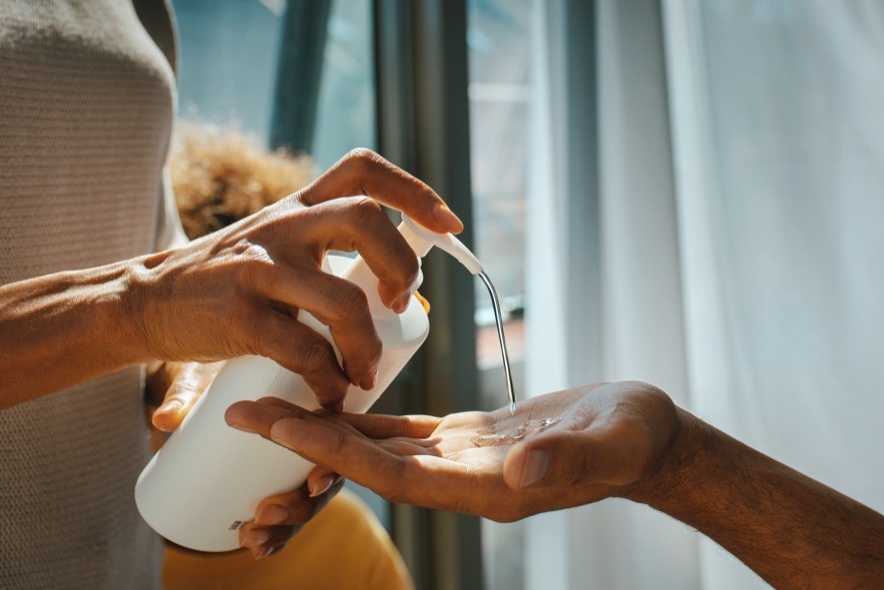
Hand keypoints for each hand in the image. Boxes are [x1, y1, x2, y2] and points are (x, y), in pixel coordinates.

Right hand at [123, 149, 461, 410]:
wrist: (145, 303)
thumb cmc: (223, 282)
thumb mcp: (271, 243)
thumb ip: (321, 249)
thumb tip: (401, 294)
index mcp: (297, 206)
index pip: (362, 169)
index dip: (413, 190)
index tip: (448, 225)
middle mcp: (281, 225)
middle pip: (365, 219)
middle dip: (401, 266)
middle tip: (403, 305)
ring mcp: (259, 268)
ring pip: (342, 299)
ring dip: (367, 345)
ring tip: (363, 374)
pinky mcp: (238, 316)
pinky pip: (304, 350)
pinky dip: (328, 379)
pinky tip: (329, 393)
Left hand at [147, 364, 344, 557]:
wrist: (200, 360)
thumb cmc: (212, 364)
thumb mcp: (200, 374)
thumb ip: (184, 393)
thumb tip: (162, 419)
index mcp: (306, 404)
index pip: (331, 439)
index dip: (328, 465)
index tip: (312, 484)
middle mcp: (310, 435)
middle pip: (319, 480)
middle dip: (297, 507)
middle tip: (264, 515)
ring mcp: (294, 459)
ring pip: (303, 502)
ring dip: (284, 527)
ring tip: (251, 538)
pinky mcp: (276, 475)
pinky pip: (285, 509)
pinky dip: (274, 534)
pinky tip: (256, 550)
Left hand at [225, 382, 681, 521]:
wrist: (647, 441)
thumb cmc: (632, 439)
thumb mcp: (609, 443)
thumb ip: (567, 460)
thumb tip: (520, 471)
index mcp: (485, 485)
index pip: (391, 471)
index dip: (333, 447)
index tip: (279, 421)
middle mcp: (461, 480)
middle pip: (366, 465)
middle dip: (303, 441)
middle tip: (236, 413)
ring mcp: (461, 463)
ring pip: (376, 450)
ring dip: (321, 430)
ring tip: (266, 407)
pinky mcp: (468, 441)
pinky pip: (402, 433)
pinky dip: (364, 418)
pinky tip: (332, 399)